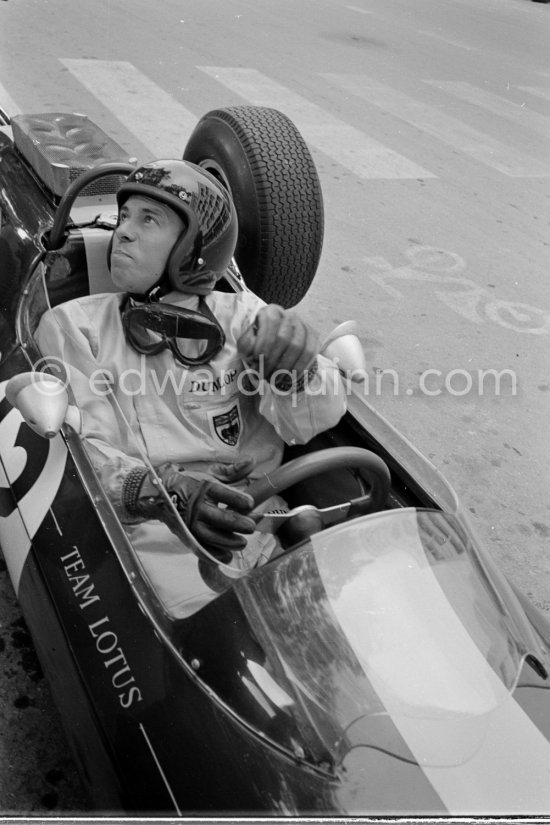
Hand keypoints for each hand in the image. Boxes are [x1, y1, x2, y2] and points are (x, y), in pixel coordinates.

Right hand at [137, 462, 255, 560]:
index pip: (222, 493)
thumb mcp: (210, 473)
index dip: (238, 499)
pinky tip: (227, 555)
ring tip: (242, 542)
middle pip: (219, 517)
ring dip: (229, 541)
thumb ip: (233, 471)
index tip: (250, 503)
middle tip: (250, 526)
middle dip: (238, 523)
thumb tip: (251, 462)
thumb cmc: (190, 483)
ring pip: (210, 536)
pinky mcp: (186, 536)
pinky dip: (213, 555)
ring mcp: (189, 523)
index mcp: (203, 487)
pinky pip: (200, 548)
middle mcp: (195, 506)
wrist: (158, 495)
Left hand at [237, 305, 318, 379]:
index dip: (264, 341)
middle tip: (263, 375)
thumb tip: (254, 351)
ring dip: (284, 367)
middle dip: (272, 360)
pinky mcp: (313, 338)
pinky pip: (309, 354)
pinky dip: (298, 368)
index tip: (257, 359)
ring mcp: (303, 326)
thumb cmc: (258, 343)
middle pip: (283, 338)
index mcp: (271, 312)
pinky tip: (288, 378)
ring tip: (274, 380)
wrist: (276, 346)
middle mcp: (289, 316)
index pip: (270, 322)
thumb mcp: (247, 341)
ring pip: (297, 347)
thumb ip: (247, 344)